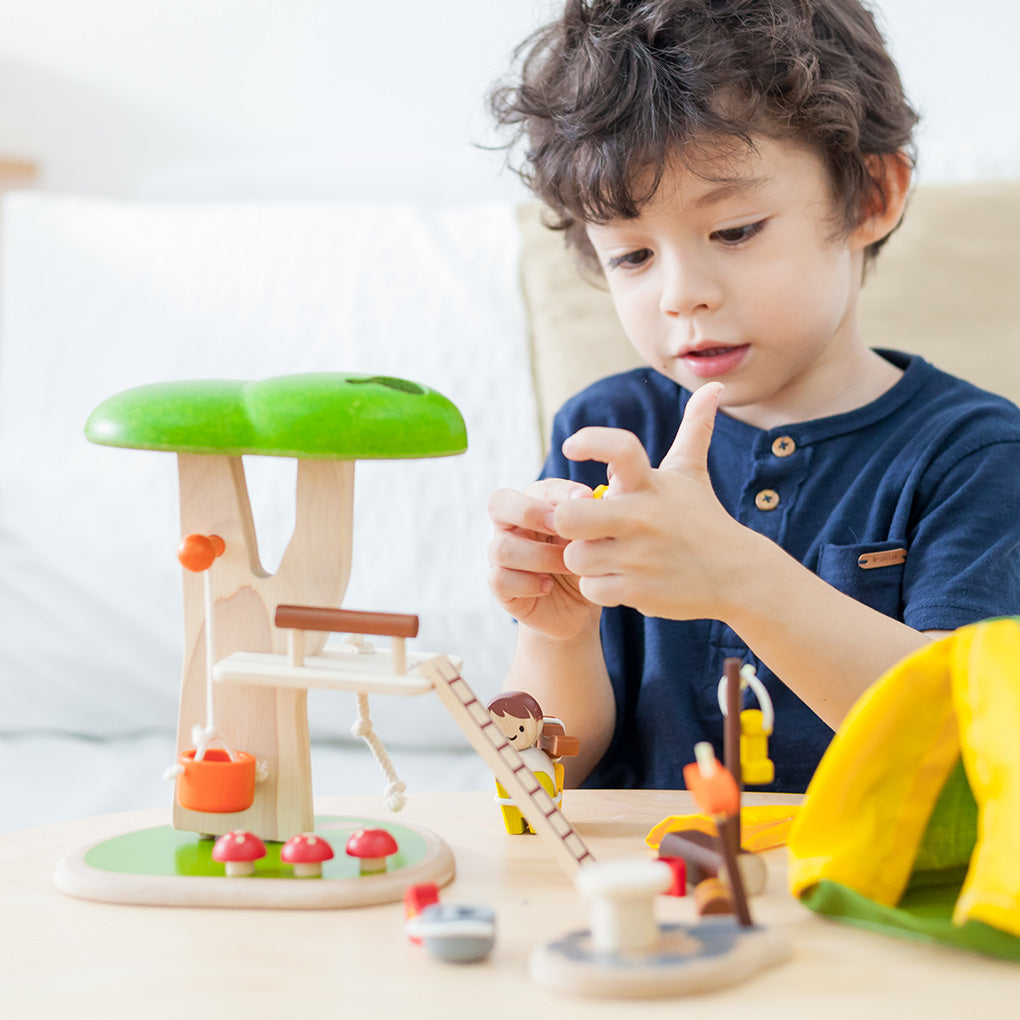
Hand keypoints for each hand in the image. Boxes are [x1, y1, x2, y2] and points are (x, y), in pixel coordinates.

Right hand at [487, 478, 601, 639]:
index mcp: (534, 504)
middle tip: (560, 527)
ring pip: (502, 547)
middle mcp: (510, 526)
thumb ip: (597, 513)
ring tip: (570, 566)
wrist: (578, 605)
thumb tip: (605, 496)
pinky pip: (499, 579)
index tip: (588, 500)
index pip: (535, 488)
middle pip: (499, 503)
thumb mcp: (595, 535)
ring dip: (541, 556)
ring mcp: (500, 557)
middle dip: (530, 513)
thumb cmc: (585, 561)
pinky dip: (527, 583)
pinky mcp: (499, 587)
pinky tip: (548, 585)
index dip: (560, 492)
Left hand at [553, 382, 745, 619]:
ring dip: (585, 560)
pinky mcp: (639, 590)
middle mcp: (643, 517)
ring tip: (610, 555)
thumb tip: (714, 388)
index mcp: (650, 484)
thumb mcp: (692, 473)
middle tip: (581, 526)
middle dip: (566, 522)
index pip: (618, 448)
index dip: (589, 442)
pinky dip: (599, 587)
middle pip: (570, 515)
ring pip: (576, 557)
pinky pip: (590, 588)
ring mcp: (640, 556)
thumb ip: (694, 428)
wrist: (738, 576)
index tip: (570, 448)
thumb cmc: (704, 520)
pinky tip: (621, 579)